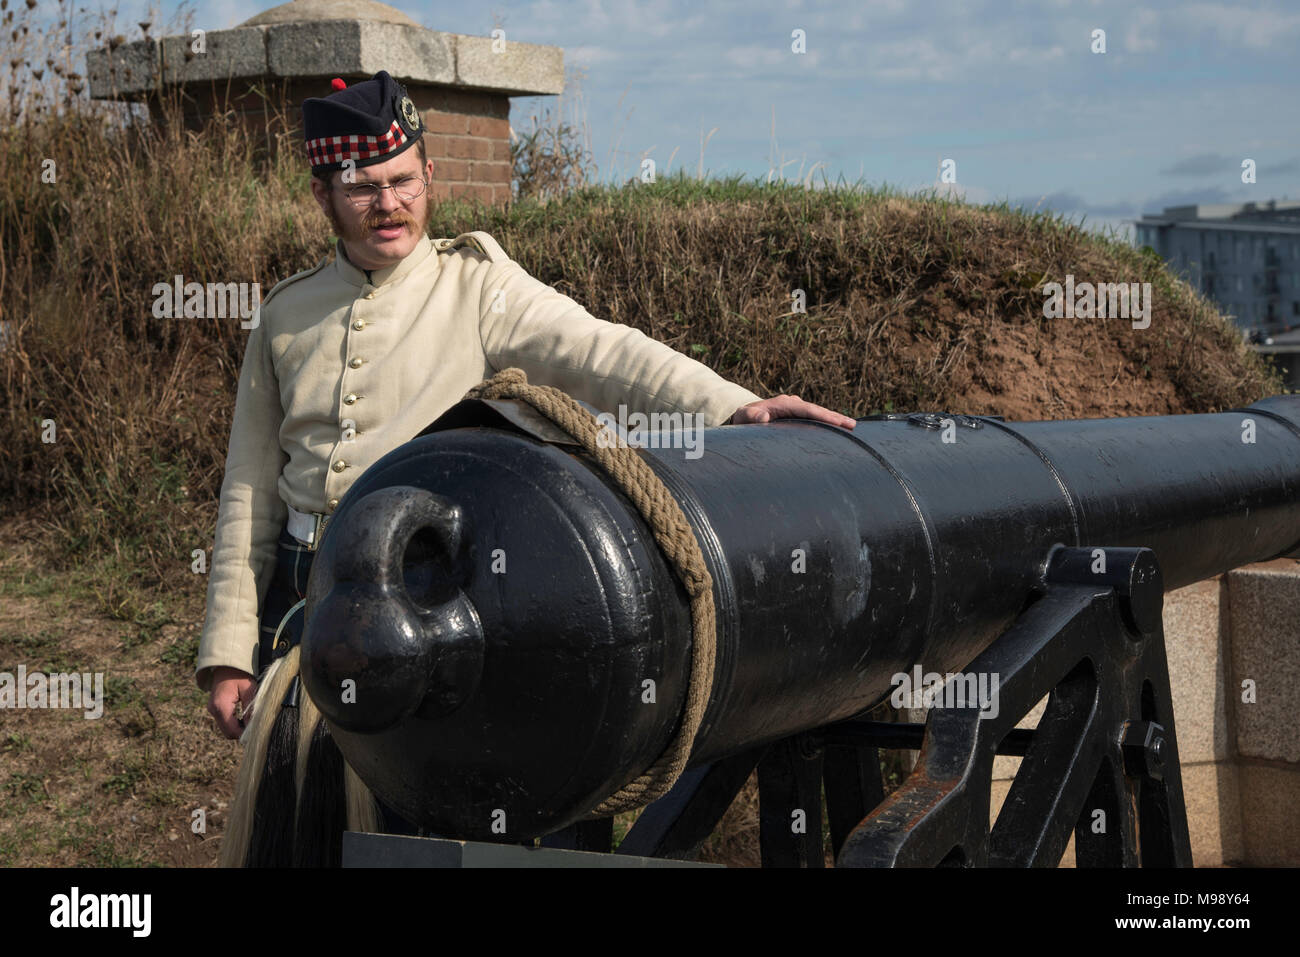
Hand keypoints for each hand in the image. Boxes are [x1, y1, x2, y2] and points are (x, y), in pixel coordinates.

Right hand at [208, 666, 257, 738]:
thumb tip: (254, 727)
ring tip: (251, 720)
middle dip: (241, 732)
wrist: (226, 664)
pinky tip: (244, 717)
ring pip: (225, 728)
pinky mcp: (214, 708)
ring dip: (238, 728)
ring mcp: (212, 709)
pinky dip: (234, 723)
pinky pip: (224, 722)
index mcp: (221, 706)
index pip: (232, 731)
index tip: (257, 732)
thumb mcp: (249, 690)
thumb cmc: (240, 674)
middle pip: (228, 732)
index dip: (244, 734)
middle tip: (256, 727)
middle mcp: (213, 710)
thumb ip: (250, 709)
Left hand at [730, 395, 855, 428]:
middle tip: (852, 425)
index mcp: (783, 403)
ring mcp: (796, 408)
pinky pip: (814, 418)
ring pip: (818, 414)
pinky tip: (839, 429)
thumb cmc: (743, 419)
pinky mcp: (797, 415)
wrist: (743, 417)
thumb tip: (764, 416)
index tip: (837, 422)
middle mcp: (792, 403)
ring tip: (851, 427)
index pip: (806, 410)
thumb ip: (750, 416)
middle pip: (817, 410)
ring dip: (834, 419)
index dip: (822, 415)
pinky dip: (827, 422)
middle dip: (835, 417)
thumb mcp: (743, 417)